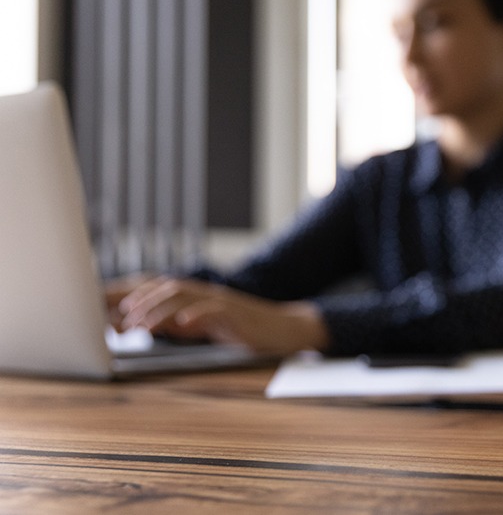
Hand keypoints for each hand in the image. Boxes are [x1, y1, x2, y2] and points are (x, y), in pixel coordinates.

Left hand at [107, 276, 328, 355]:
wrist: (282, 329)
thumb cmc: (242, 328)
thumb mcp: (203, 326)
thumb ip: (177, 322)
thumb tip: (145, 325)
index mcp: (195, 295)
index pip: (157, 287)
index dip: (130, 293)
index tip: (105, 305)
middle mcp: (205, 292)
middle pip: (165, 287)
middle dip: (138, 301)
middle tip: (118, 318)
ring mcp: (221, 301)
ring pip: (184, 297)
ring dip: (159, 310)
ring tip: (140, 326)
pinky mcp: (236, 313)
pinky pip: (213, 310)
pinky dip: (196, 315)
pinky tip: (183, 324)